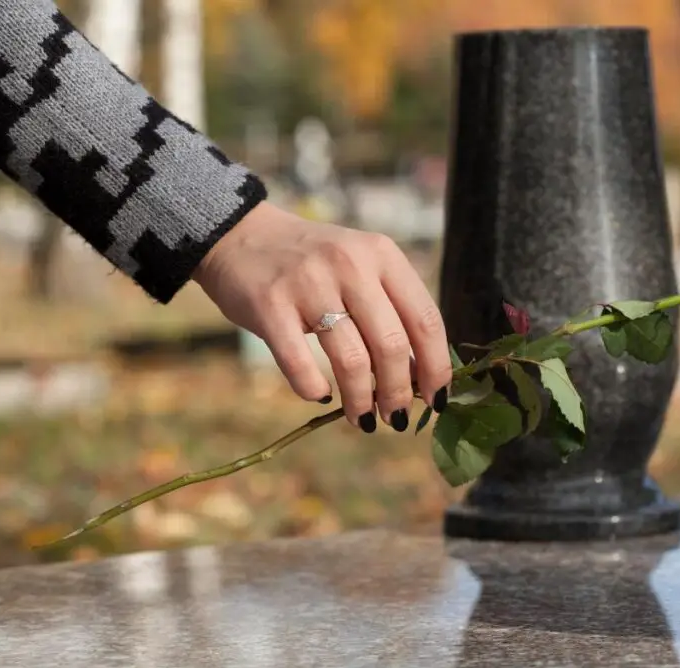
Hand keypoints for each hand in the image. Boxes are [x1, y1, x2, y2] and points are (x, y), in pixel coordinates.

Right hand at [191, 201, 451, 431]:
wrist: (242, 235)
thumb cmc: (314, 264)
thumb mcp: (361, 269)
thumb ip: (391, 311)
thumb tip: (419, 377)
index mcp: (383, 255)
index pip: (426, 320)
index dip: (436, 368)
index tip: (437, 399)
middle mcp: (350, 263)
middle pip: (392, 345)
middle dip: (399, 393)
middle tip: (397, 418)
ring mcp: (309, 282)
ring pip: (351, 360)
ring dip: (361, 401)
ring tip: (364, 420)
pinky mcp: (270, 304)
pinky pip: (300, 363)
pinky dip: (313, 388)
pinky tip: (320, 395)